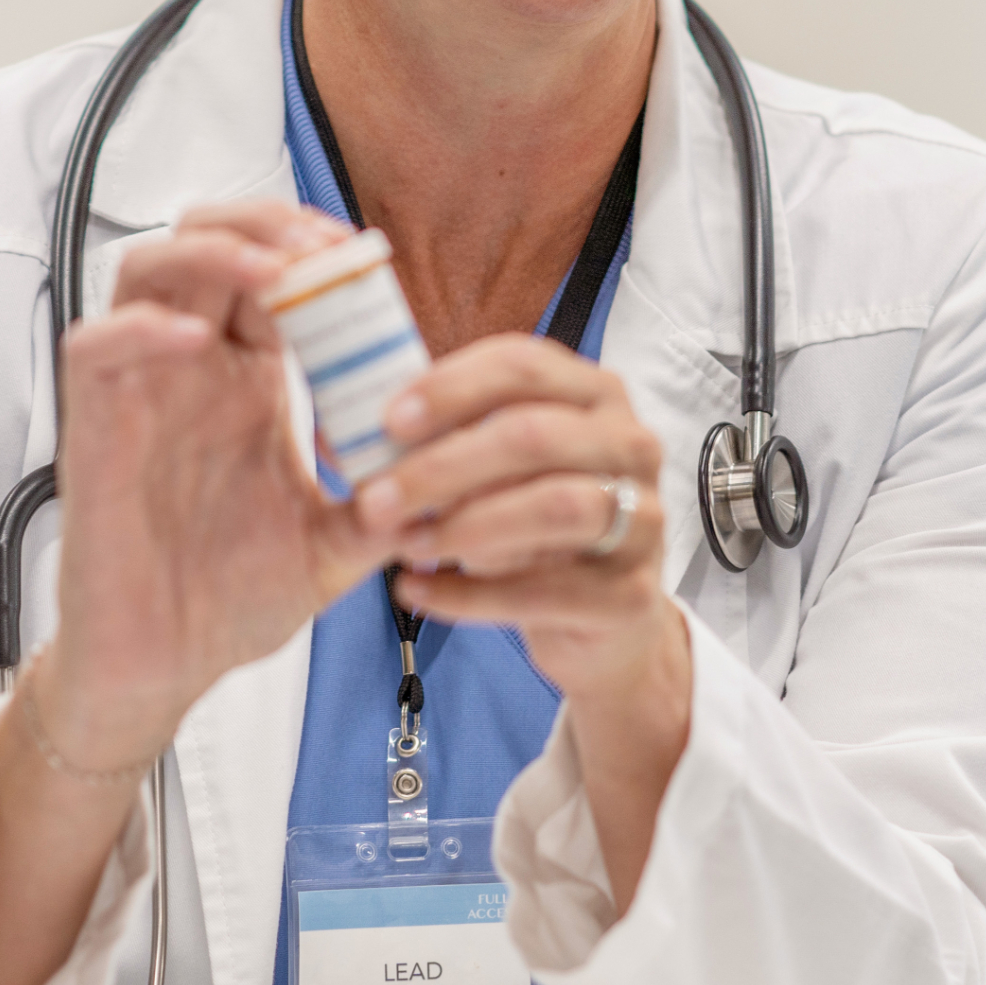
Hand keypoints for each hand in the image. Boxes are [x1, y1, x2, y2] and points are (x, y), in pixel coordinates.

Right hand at [43, 200, 399, 762]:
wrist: (162, 668)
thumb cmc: (229, 601)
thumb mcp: (334, 546)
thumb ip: (388, 504)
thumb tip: (458, 476)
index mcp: (245, 379)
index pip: (272, 272)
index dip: (313, 247)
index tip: (367, 258)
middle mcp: (189, 368)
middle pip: (208, 239)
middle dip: (267, 224)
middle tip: (322, 251)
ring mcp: (137, 391)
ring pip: (147, 266)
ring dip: (211, 253)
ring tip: (273, 276)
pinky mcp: (91, 426)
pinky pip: (96, 344)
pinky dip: (143, 327)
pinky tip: (197, 340)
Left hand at [359, 335, 672, 684]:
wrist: (601, 620)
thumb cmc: (535, 524)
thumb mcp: (499, 468)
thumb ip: (445, 438)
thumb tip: (342, 429)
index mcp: (592, 393)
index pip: (522, 364)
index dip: (451, 388)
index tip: (388, 420)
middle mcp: (629, 444)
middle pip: (532, 435)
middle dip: (442, 467)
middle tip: (376, 500)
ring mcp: (643, 518)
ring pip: (553, 507)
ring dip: (463, 528)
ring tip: (403, 548)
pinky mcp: (631, 593)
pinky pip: (544, 590)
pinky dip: (469, 595)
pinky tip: (418, 593)